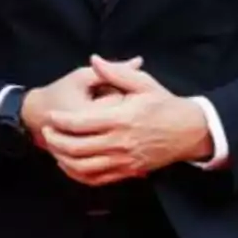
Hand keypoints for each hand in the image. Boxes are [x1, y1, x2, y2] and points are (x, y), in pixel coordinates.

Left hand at [42, 55, 212, 186]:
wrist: (190, 131)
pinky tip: (70, 165)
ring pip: (85, 167)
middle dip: (57, 141)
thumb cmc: (165, 104)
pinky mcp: (129, 172)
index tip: (52, 116)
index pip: (82, 123)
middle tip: (47, 132)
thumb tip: (94, 59)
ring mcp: (125, 161)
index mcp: (121, 119)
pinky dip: (79, 175)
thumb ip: (116, 71)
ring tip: (54, 148)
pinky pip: (98, 179)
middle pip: (78, 148)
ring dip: (64, 159)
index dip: (62, 122)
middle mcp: (121, 143)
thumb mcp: (144, 83)